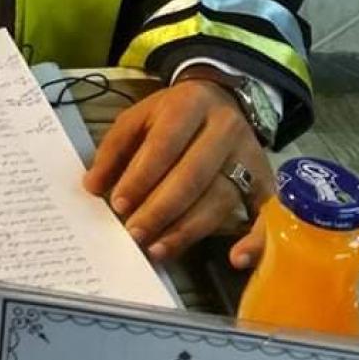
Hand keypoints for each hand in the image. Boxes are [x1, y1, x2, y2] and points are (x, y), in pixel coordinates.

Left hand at [82, 79, 272, 262]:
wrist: (222, 100)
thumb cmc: (173, 114)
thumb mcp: (139, 117)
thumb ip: (114, 149)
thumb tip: (92, 186)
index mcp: (189, 104)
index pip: (164, 144)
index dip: (141, 177)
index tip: (118, 204)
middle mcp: (225, 128)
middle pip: (193, 176)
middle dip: (160, 209)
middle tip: (134, 233)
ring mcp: (249, 155)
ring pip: (220, 199)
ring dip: (187, 230)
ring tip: (158, 248)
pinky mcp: (266, 181)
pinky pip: (264, 215)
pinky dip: (255, 240)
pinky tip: (236, 259)